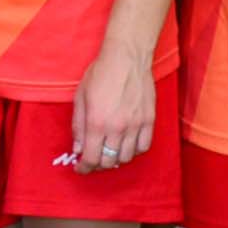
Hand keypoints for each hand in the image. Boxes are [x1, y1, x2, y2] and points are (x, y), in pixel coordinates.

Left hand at [70, 42, 155, 176]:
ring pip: (127, 157)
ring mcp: (136, 126)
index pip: (91, 158)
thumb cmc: (100, 74)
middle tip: (92, 159)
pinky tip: (126, 146)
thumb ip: (78, 126)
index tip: (80, 168)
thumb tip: (78, 149)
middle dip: (97, 165)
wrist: (126, 59)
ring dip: (115, 159)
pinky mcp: (149, 121)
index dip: (84, 168)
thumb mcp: (80, 97)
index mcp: (97, 122)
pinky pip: (143, 147)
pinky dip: (134, 152)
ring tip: (108, 152)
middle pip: (108, 161)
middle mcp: (117, 128)